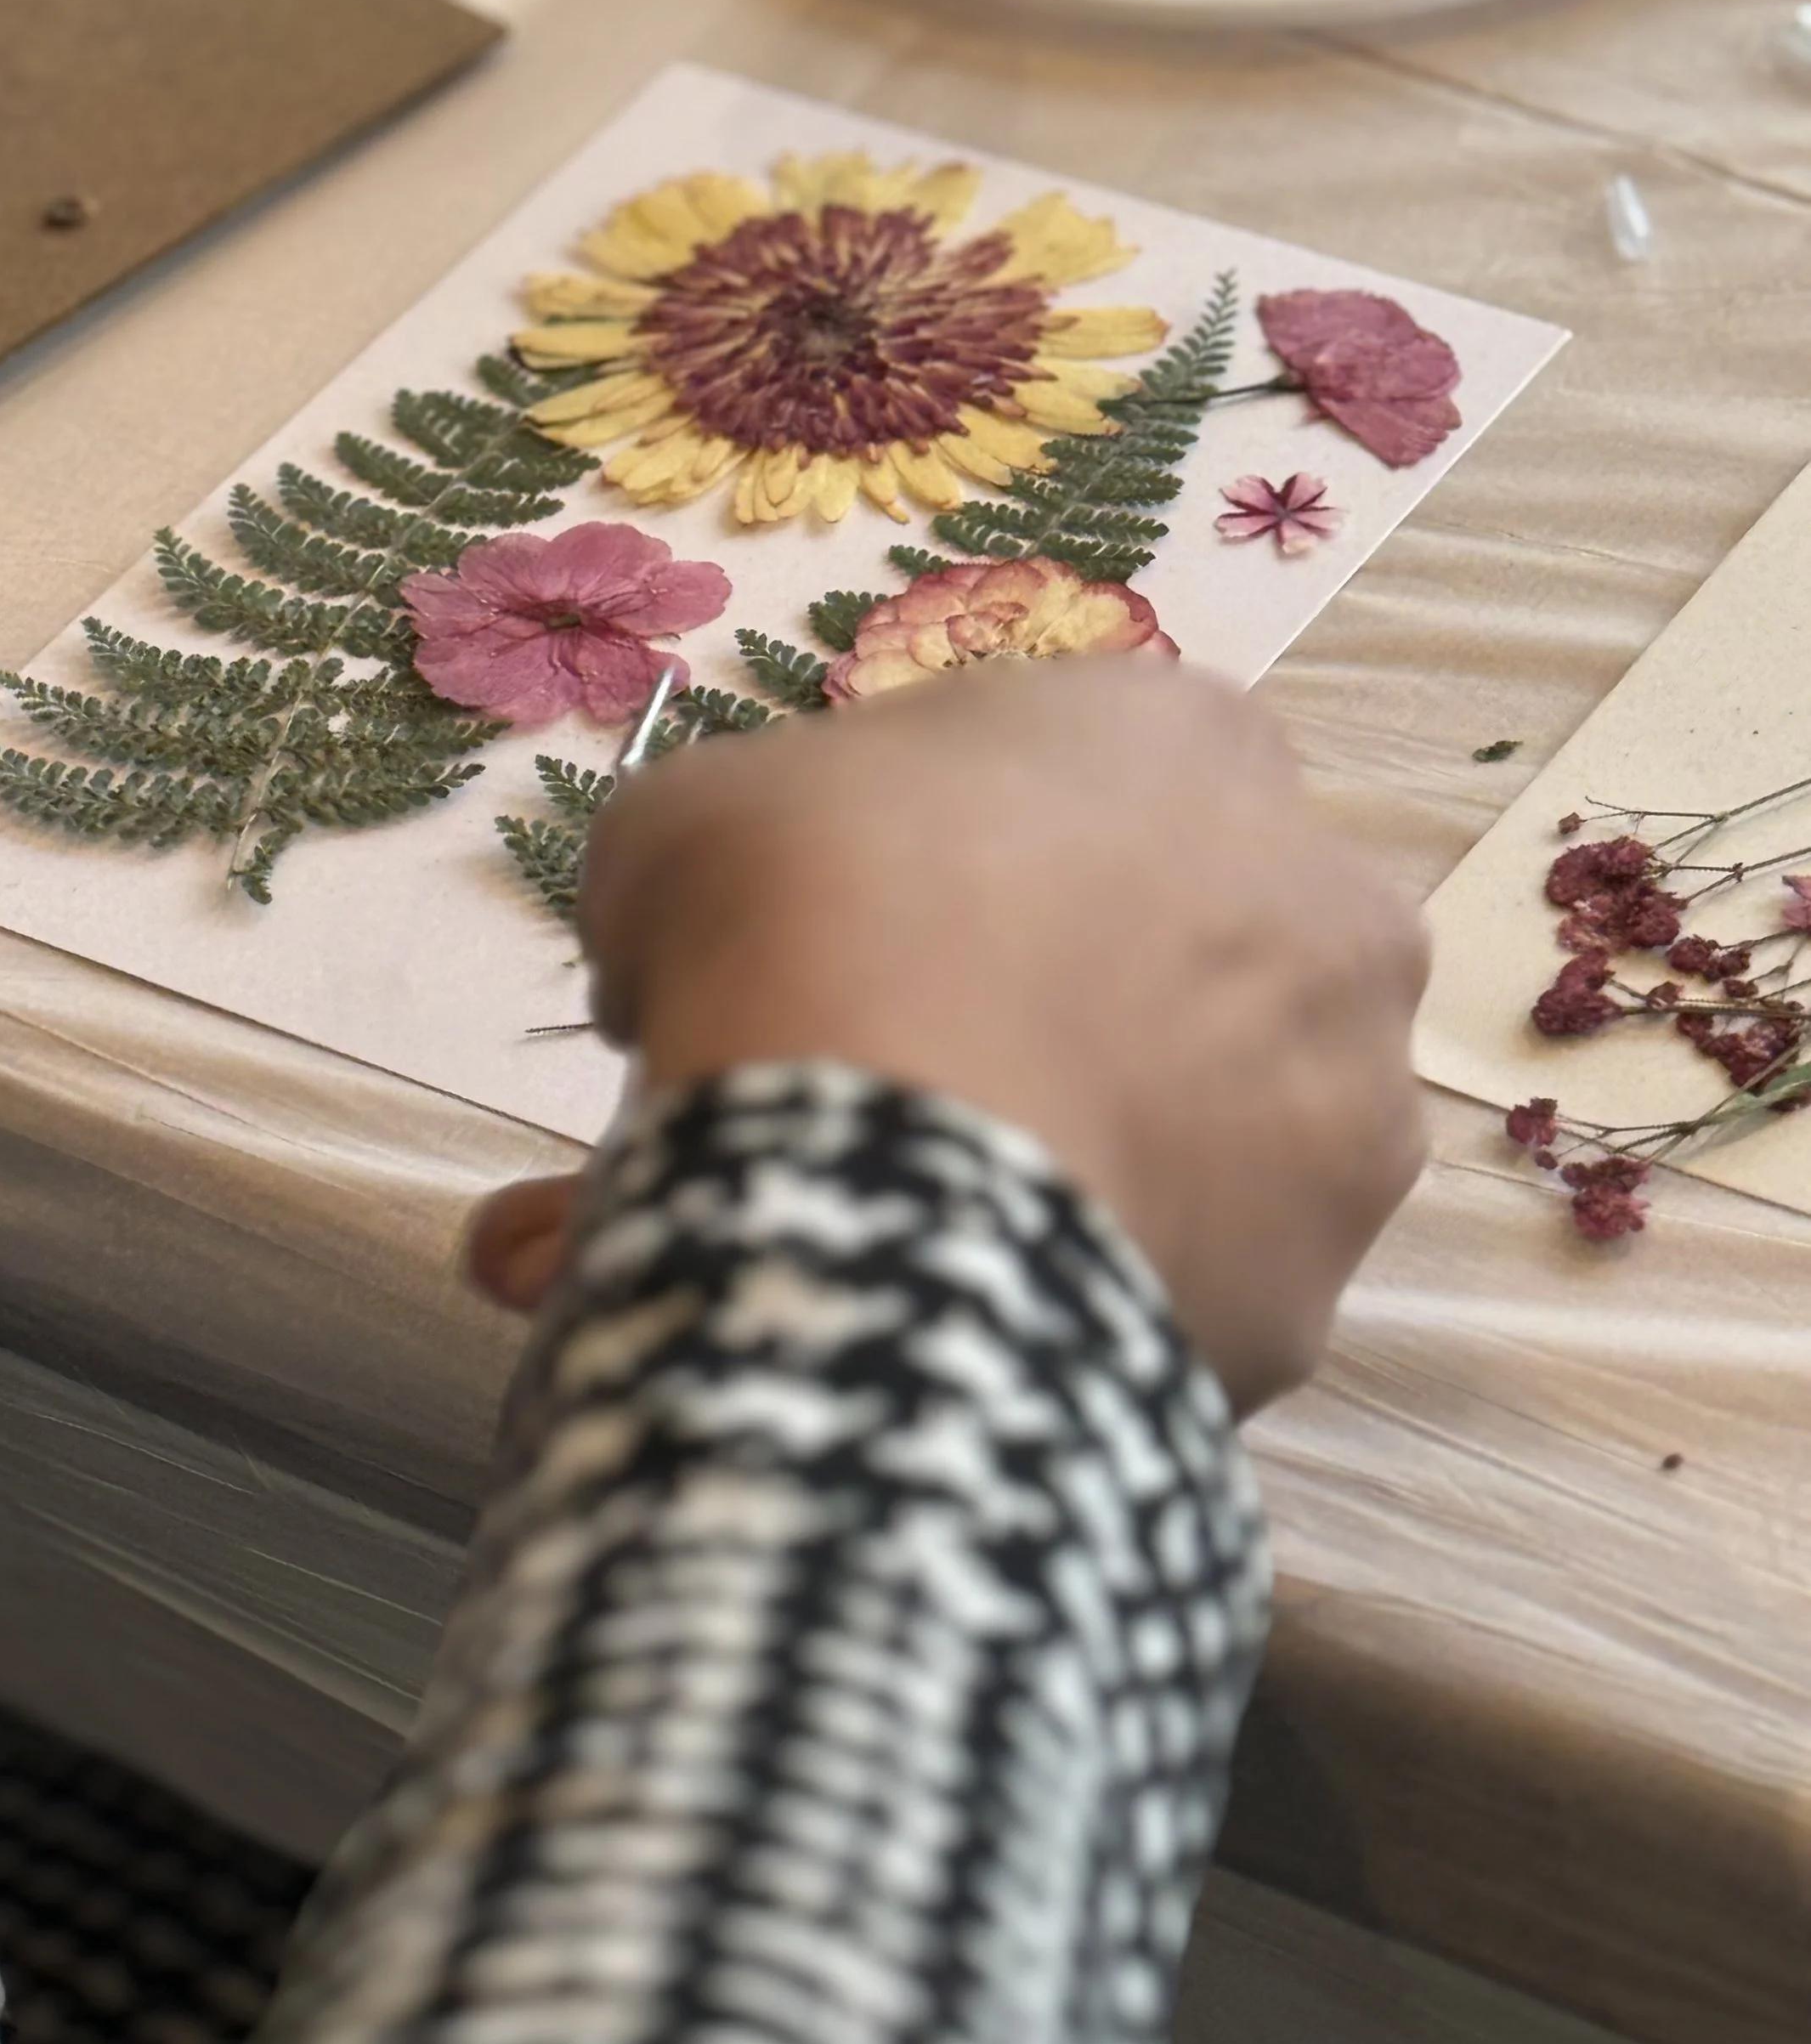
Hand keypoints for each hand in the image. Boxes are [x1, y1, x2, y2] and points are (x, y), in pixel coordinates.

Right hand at [470, 656, 1426, 1414]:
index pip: (1093, 786)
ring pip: (1220, 1127)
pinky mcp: (1315, 1288)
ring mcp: (1352, 1110)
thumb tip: (690, 964)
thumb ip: (736, 849)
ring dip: (1117, 1150)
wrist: (876, 1167)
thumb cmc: (802, 922)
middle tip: (922, 1070)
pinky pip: (1197, 1285)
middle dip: (1078, 1005)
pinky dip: (1111, 1291)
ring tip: (956, 1207)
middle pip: (1187, 953)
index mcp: (1193, 741)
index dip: (963, 861)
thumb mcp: (694, 818)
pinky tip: (993, 1302)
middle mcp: (1329, 906)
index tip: (861, 933)